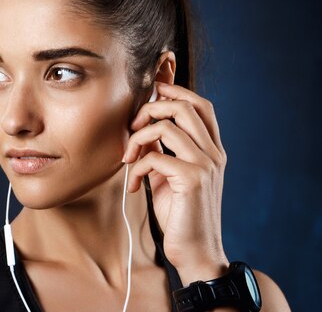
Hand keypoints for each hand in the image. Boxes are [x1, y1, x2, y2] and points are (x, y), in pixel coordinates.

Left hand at [123, 82, 229, 284]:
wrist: (196, 252)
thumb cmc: (181, 215)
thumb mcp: (171, 176)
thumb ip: (163, 151)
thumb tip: (144, 129)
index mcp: (212, 150)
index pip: (201, 105)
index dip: (176, 90)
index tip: (152, 90)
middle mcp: (213, 153)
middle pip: (184, 106)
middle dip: (150, 108)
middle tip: (132, 127)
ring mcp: (205, 165)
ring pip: (166, 126)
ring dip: (137, 138)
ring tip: (127, 159)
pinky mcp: (192, 180)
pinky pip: (154, 157)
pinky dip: (135, 168)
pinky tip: (133, 185)